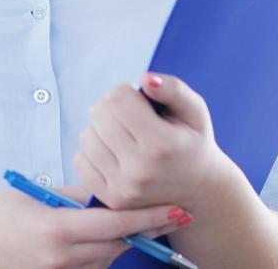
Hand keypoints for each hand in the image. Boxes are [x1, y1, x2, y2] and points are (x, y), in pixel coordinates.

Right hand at [0, 186, 188, 268]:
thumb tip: (104, 192)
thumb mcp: (31, 196)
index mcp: (57, 229)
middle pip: (119, 246)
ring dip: (116, 243)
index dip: (151, 217)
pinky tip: (89, 241)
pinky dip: (95, 256)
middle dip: (140, 230)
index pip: (117, 223)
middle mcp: (61, 258)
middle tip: (162, 213)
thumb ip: (72, 197)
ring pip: (105, 260)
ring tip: (120, 224)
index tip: (178, 210)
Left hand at [72, 72, 238, 215]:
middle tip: (131, 119)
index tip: (139, 101)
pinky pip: (80, 159)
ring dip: (101, 130)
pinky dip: (93, 152)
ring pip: (87, 136)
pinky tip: (116, 154)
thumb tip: (145, 78)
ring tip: (125, 137)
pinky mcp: (110, 199)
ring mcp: (123, 188)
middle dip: (112, 108)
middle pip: (98, 114)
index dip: (125, 92)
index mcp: (162, 145)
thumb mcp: (194, 111)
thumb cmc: (192, 143)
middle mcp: (140, 170)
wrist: (198, 191)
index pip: (117, 99)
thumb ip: (173, 89)